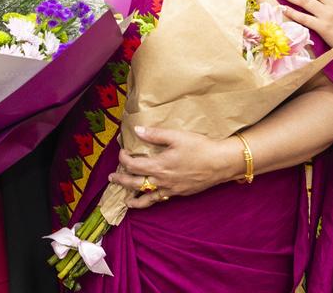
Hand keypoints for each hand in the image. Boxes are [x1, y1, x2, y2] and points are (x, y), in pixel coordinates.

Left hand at [108, 126, 239, 208]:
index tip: (121, 153)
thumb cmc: (199, 147)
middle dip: (121, 181)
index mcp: (159, 165)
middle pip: (135, 184)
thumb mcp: (176, 136)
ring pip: (148, 198)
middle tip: (112, 179)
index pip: (133, 165)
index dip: (124, 159)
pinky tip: (151, 198)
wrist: (220, 163)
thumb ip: (155, 134)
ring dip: (135, 199)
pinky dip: (152, 200)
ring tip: (126, 201)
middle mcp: (162, 180)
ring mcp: (171, 189)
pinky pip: (161, 199)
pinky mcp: (180, 193)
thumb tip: (137, 130)